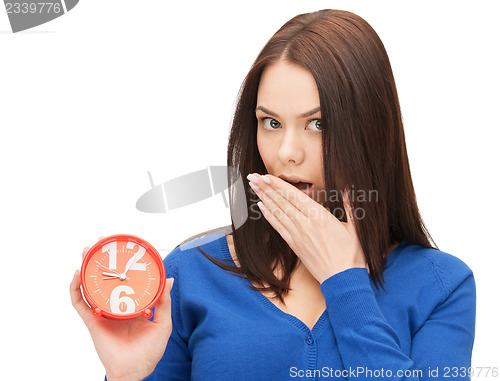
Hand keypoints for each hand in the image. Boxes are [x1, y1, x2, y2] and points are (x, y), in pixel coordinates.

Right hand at [70, 246, 173, 380]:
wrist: (136, 370)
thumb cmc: (149, 351)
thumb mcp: (162, 322)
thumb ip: (164, 301)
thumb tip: (169, 280)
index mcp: (131, 305)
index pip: (125, 280)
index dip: (122, 264)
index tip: (124, 249)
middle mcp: (115, 306)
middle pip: (105, 278)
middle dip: (101, 260)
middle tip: (101, 243)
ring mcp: (102, 312)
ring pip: (90, 286)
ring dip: (86, 268)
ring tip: (86, 253)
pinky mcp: (92, 321)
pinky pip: (80, 302)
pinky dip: (76, 288)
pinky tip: (78, 275)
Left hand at [247, 173, 366, 283]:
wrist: (342, 280)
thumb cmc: (351, 255)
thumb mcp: (356, 229)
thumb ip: (350, 206)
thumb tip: (349, 188)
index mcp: (320, 217)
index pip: (294, 196)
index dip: (278, 185)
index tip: (266, 176)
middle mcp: (305, 225)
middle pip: (282, 202)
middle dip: (266, 188)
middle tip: (253, 177)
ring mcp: (297, 236)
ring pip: (277, 213)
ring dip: (264, 198)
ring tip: (254, 187)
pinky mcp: (294, 246)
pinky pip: (278, 227)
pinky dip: (268, 216)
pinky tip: (261, 207)